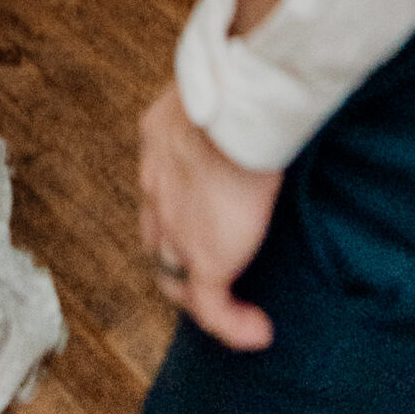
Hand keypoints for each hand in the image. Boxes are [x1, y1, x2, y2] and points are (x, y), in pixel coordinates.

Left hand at [139, 83, 279, 350]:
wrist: (237, 109)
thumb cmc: (241, 82)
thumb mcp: (221, 85)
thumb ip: (228, 100)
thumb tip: (258, 95)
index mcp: (159, 139)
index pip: (159, 185)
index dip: (177, 206)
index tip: (204, 213)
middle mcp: (156, 184)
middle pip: (157, 236)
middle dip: (177, 256)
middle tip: (210, 270)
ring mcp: (175, 227)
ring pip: (175, 277)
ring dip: (199, 295)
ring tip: (232, 309)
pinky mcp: (204, 260)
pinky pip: (212, 308)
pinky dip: (233, 324)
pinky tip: (258, 331)